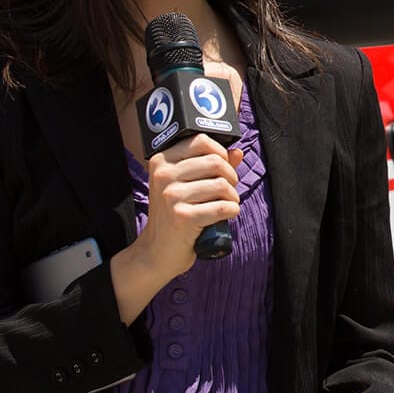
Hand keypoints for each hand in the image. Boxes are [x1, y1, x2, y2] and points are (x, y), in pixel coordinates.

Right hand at [135, 133, 245, 278]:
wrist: (156, 251)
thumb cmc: (173, 215)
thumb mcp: (184, 185)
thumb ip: (210, 165)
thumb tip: (236, 152)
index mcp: (161, 161)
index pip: (200, 141)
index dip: (220, 153)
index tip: (223, 167)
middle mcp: (163, 175)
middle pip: (215, 162)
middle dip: (231, 177)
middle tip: (228, 190)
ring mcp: (171, 197)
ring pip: (222, 185)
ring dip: (233, 196)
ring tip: (227, 203)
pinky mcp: (183, 217)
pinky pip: (222, 207)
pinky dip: (232, 211)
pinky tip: (227, 214)